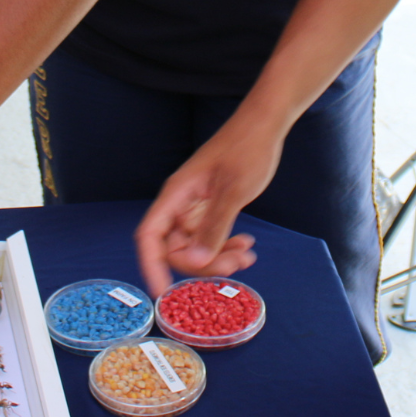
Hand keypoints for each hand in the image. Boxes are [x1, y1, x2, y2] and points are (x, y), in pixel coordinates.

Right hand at [135, 115, 280, 297]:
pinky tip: (247, 245)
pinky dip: (227, 246)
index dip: (151, 264)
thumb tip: (193, 263)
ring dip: (218, 257)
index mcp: (177, 194)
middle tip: (234, 265)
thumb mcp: (233, 190)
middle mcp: (182, 202)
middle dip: (201, 263)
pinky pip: (211, 236)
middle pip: (176, 247)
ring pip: (197, 245)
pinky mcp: (213, 207)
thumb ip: (213, 227)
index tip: (162, 291)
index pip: (150, 235)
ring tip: (247, 255)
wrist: (264, 125)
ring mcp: (197, 206)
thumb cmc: (246, 148)